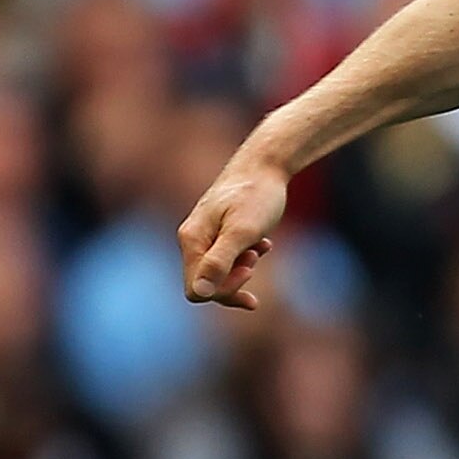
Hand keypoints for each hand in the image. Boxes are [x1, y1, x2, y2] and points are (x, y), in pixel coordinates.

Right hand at [179, 148, 287, 309]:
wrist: (265, 165)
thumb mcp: (242, 232)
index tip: (249, 271)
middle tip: (255, 257)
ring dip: (242, 268)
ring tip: (260, 246)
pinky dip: (247, 256)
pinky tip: (264, 243)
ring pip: (220, 272)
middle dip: (234, 279)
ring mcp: (205, 235)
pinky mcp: (219, 232)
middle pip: (207, 284)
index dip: (224, 290)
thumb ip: (219, 261)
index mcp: (192, 240)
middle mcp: (192, 239)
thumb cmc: (256, 196)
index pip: (196, 289)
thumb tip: (200, 293)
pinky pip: (229, 258)